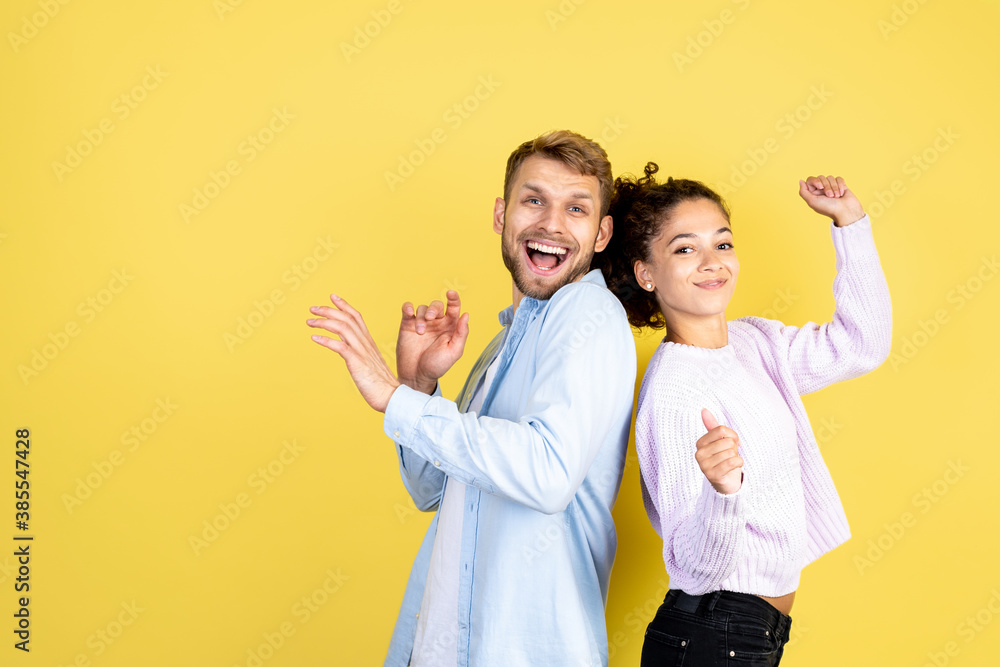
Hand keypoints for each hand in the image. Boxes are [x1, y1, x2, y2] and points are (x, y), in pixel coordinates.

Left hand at [307, 295, 399, 412]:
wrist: (391, 396)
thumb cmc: (379, 384)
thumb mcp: (369, 363)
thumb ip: (359, 353)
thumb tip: (346, 351)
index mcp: (369, 342)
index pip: (356, 317)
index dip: (344, 305)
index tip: (332, 297)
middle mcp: (365, 343)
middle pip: (347, 318)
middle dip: (328, 310)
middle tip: (313, 308)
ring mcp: (362, 352)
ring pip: (342, 328)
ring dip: (324, 322)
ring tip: (310, 322)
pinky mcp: (357, 362)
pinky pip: (340, 346)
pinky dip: (326, 340)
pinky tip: (314, 338)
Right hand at [396, 290, 469, 393]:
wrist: (417, 375)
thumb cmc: (437, 366)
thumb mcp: (454, 352)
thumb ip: (461, 333)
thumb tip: (466, 315)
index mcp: (450, 327)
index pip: (453, 307)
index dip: (454, 298)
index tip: (451, 293)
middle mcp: (436, 323)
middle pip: (436, 305)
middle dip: (434, 309)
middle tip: (431, 319)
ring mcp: (422, 323)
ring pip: (422, 308)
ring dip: (421, 316)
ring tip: (420, 331)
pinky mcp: (408, 325)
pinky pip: (407, 309)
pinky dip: (408, 307)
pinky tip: (409, 313)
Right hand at [695, 409, 742, 494]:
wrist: (727, 481)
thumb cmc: (724, 458)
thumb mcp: (719, 441)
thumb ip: (712, 426)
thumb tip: (703, 409)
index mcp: (700, 443)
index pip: (721, 430)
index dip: (733, 435)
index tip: (734, 442)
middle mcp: (699, 454)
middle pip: (727, 441)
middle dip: (734, 448)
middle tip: (730, 456)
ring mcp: (704, 466)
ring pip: (730, 452)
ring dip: (736, 457)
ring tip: (730, 462)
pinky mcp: (713, 476)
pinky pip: (732, 462)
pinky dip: (739, 463)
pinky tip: (735, 467)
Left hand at [798, 175, 865, 226]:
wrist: (846, 211)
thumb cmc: (829, 208)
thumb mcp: (812, 201)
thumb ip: (803, 192)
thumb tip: (801, 181)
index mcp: (813, 193)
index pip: (810, 180)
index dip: (815, 181)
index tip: (820, 186)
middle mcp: (821, 190)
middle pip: (821, 177)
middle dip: (827, 186)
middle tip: (830, 196)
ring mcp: (831, 187)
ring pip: (830, 177)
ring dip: (834, 187)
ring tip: (836, 197)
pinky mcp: (840, 185)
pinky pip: (838, 178)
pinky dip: (840, 185)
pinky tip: (841, 193)